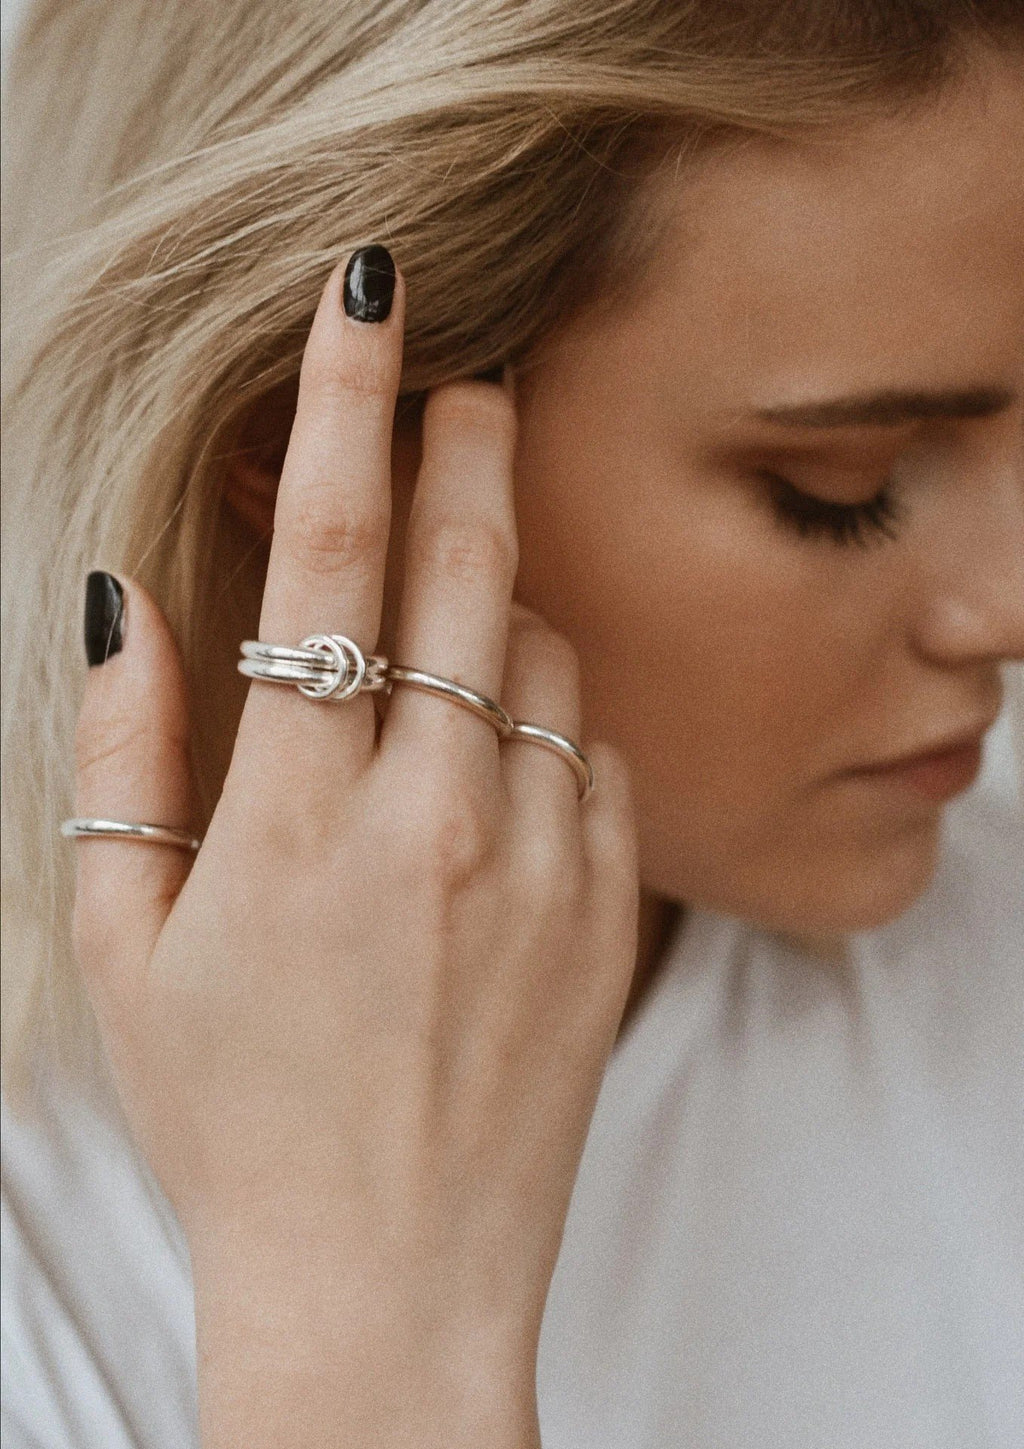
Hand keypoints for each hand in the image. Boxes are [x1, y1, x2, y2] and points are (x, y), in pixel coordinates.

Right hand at [69, 250, 638, 1438]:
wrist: (390, 1276)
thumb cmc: (239, 1115)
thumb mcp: (127, 946)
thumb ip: (122, 758)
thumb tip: (127, 603)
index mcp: (298, 814)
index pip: (323, 554)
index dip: (343, 402)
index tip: (369, 294)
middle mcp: (435, 814)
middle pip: (467, 558)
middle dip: (465, 439)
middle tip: (463, 379)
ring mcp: (541, 858)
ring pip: (545, 646)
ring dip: (500, 594)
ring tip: (449, 620)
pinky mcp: (608, 904)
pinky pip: (595, 743)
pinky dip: (550, 706)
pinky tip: (501, 745)